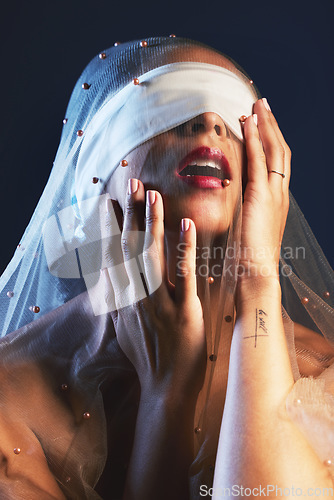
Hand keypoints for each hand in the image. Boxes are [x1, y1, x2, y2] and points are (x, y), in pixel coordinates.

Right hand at [102, 180, 205, 396]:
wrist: (165, 390)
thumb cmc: (147, 358)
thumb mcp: (122, 327)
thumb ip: (114, 299)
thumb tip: (106, 274)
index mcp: (122, 301)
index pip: (110, 256)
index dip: (107, 227)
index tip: (107, 202)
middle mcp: (135, 299)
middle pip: (128, 249)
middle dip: (129, 214)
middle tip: (131, 183)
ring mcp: (158, 304)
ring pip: (152, 257)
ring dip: (152, 224)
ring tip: (153, 195)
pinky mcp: (183, 312)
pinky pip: (183, 276)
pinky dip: (183, 249)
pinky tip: (186, 225)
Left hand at [240, 98, 290, 279]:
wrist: (255, 275)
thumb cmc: (248, 259)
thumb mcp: (247, 230)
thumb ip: (242, 213)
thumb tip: (230, 205)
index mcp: (276, 202)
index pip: (276, 164)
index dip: (270, 142)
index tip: (260, 124)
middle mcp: (280, 194)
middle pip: (280, 151)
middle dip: (271, 126)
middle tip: (262, 105)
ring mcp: (273, 194)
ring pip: (273, 151)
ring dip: (265, 125)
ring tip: (257, 105)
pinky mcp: (262, 197)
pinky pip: (259, 161)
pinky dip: (256, 140)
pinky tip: (249, 123)